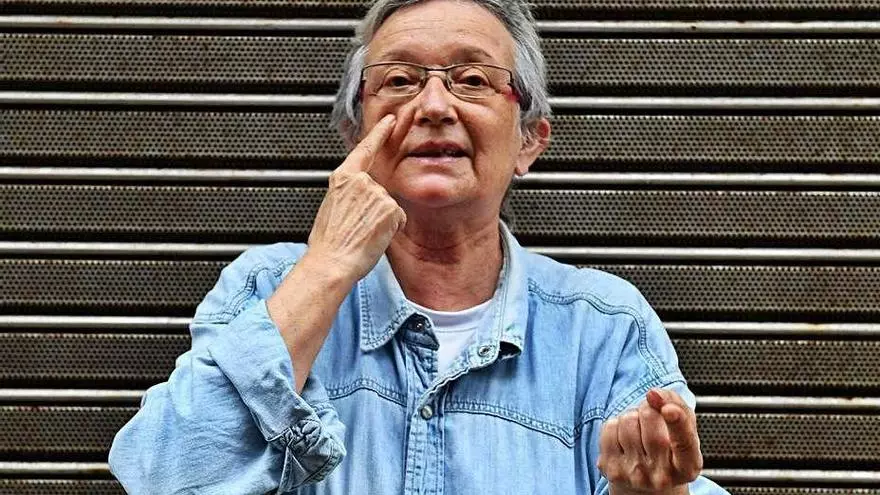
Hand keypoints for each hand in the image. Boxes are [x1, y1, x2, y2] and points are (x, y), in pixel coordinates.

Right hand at [304, 114, 406, 283]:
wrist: (331, 262)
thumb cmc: (328, 244)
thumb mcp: (332, 208)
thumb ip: (349, 195)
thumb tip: (360, 201)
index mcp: (342, 178)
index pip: (365, 149)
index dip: (379, 133)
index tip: (390, 120)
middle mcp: (361, 182)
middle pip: (380, 191)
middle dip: (375, 210)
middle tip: (356, 227)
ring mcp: (378, 194)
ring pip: (389, 207)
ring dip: (381, 221)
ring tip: (361, 234)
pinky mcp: (390, 208)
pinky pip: (398, 219)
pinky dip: (390, 230)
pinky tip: (373, 237)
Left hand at [597, 389, 702, 494]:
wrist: (647, 481)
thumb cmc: (670, 448)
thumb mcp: (684, 427)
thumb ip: (678, 404)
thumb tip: (654, 394)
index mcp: (688, 467)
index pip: (684, 443)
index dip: (677, 422)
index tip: (668, 409)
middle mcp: (662, 477)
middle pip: (649, 419)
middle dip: (648, 408)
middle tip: (652, 418)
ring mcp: (636, 476)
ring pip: (628, 420)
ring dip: (632, 417)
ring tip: (639, 432)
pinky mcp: (613, 471)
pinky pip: (610, 428)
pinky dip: (616, 425)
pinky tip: (625, 441)